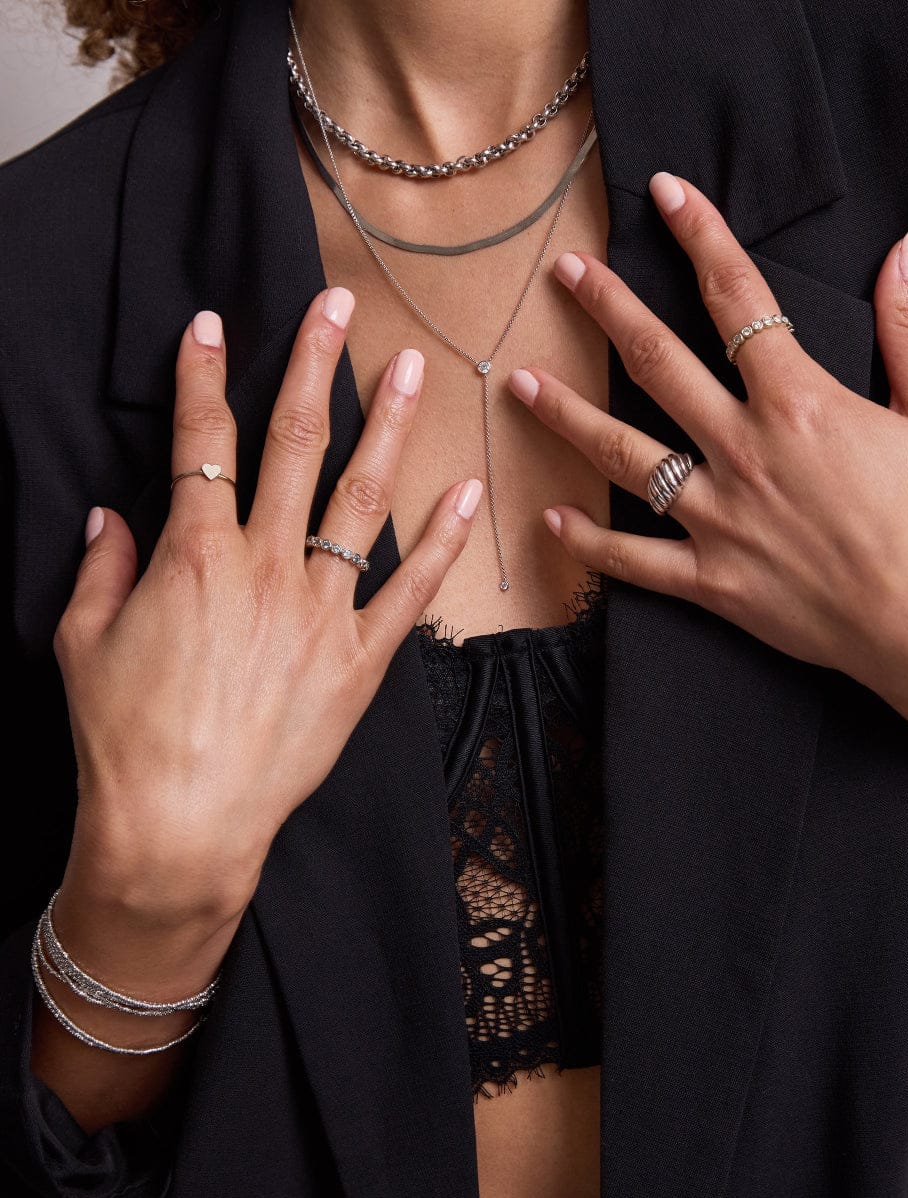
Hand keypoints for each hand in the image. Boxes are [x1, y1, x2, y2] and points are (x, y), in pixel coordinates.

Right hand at [54, 288, 481, 925]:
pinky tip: (470, 488)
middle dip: (312, 367)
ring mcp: (321, 612)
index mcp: (192, 558)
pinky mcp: (361, 659)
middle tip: (335, 305)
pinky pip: (412, 589)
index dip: (203, 379)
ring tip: (412, 368)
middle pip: (292, 446)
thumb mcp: (81, 643)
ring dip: (387, 426)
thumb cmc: (123, 738)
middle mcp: (264, 569)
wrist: (180, 825)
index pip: (198, 445)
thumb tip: (109, 516)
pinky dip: (446, 540)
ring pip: (362, 500)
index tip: (213, 326)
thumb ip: (100, 569)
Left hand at [510, 173, 907, 776]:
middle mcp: (745, 452)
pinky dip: (590, 543)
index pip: (738, 298)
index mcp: (800, 403)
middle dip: (608, 310)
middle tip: (566, 273)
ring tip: (521, 384)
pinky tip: (551, 519)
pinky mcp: (714, 584)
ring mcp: (721, 520)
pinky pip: (635, 562)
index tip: (667, 195)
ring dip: (567, 416)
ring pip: (624, 457)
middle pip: (658, 365)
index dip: (701, 236)